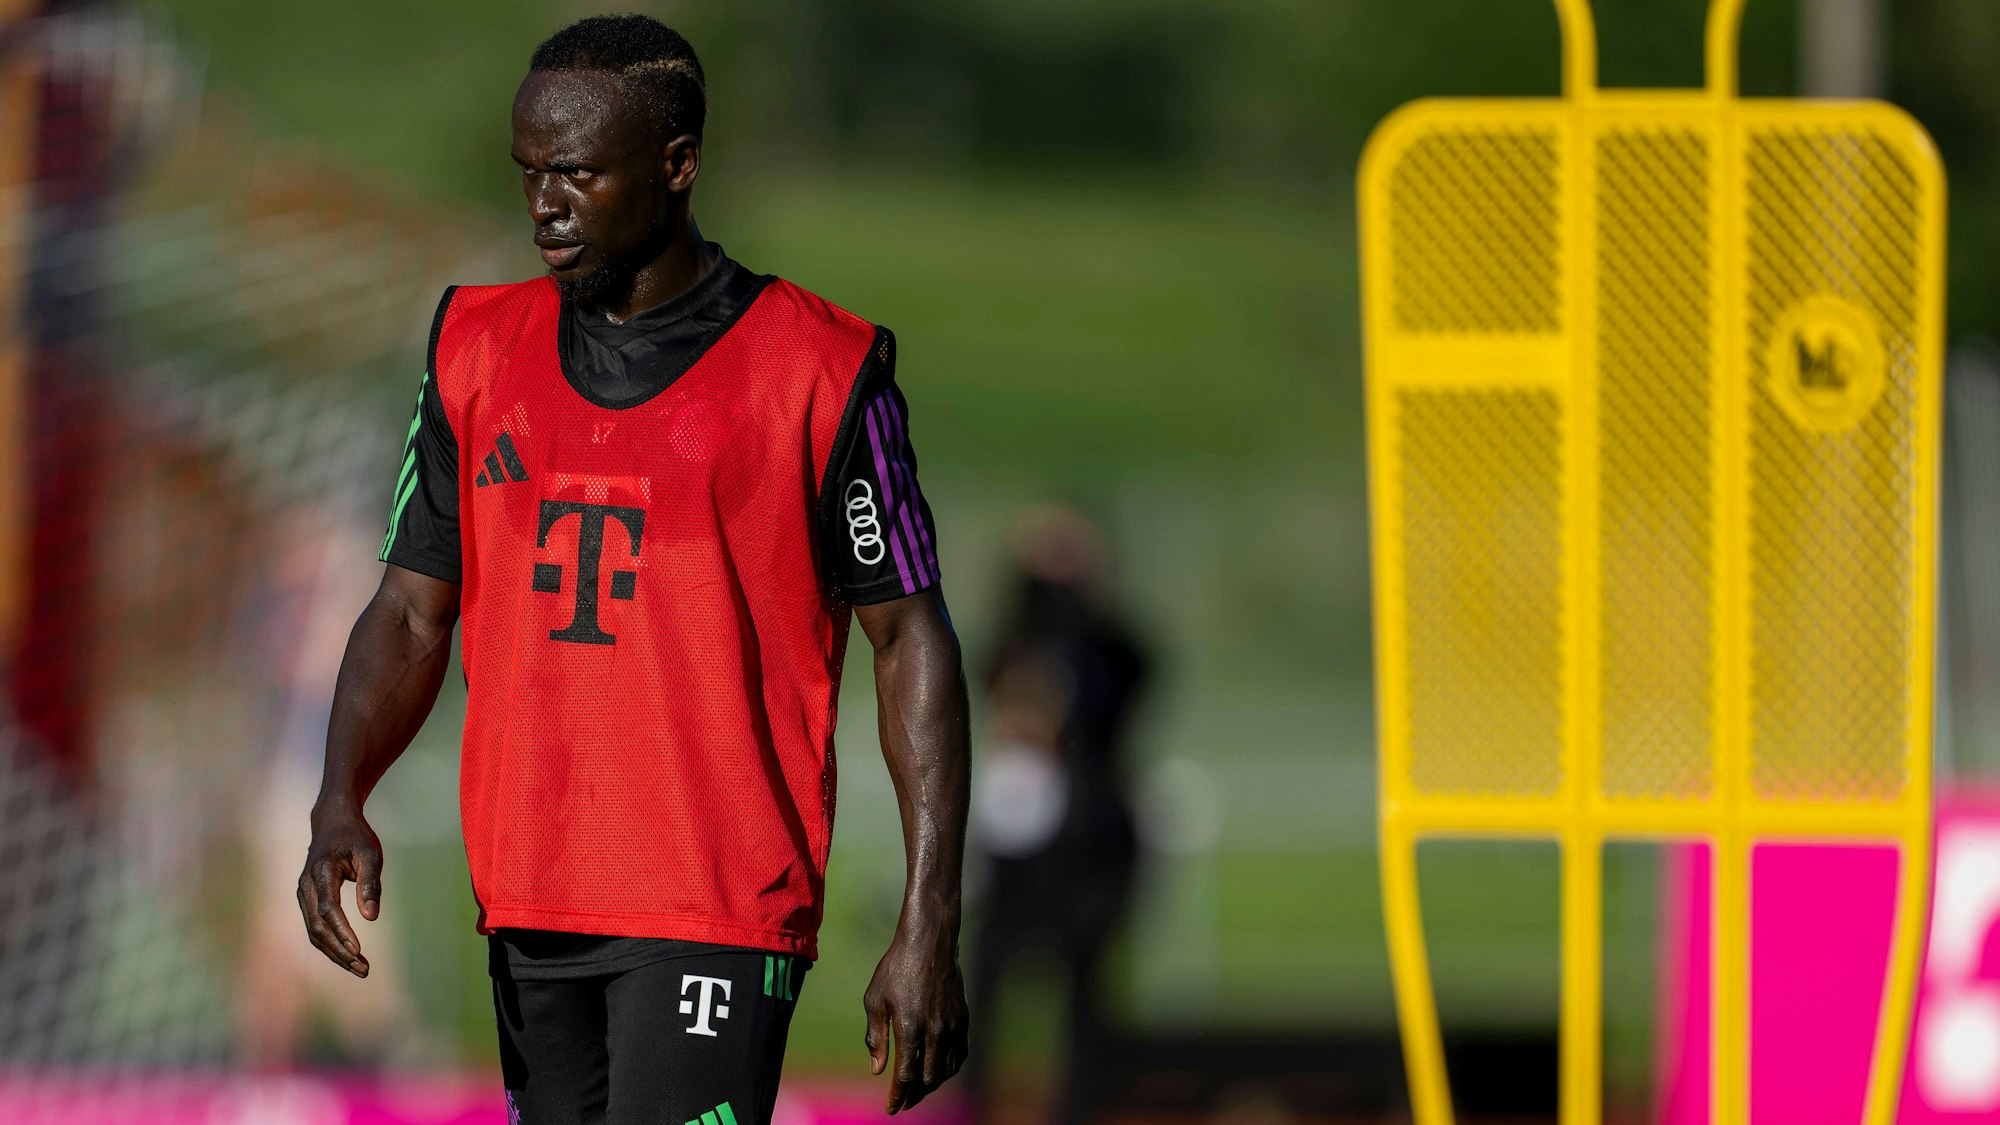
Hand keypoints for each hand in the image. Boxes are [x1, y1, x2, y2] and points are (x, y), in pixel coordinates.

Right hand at [297, 804, 382, 977]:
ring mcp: (302, 893)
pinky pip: (314, 927)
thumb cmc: (355, 837)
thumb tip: (371, 917)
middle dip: (340, 951)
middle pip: (318, 926)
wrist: (332, 822)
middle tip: (364, 969)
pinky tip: (348, 956)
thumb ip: (370, 884)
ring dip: (335, 953)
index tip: (358, 950)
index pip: (328, 909)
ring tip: (360, 968)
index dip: (342, 931)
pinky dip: (329, 944)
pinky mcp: (305, 900)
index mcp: (321, 871)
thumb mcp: (370, 854)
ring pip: (314, 931)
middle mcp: (305, 885)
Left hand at [863, 920, 968, 1112]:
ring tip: (919, 1090)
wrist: (929, 942)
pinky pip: (960, 1054)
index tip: (892, 1107)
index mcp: (910, 1028)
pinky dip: (949, 1069)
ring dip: (932, 1085)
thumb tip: (877, 1069)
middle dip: (914, 1095)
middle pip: (927, 1079)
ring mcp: (953, 1026)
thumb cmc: (896, 968)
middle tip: (903, 1101)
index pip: (905, 1076)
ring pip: (945, 1070)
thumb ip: (876, 1038)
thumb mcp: (875, 1000)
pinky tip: (940, 1071)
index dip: (898, 1095)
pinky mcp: (963, 1018)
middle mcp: (935, 1031)